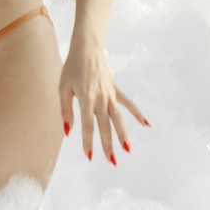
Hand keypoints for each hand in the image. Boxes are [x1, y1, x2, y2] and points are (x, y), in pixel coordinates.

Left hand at [59, 37, 145, 162]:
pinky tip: (146, 125)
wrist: (87, 47)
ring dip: (123, 134)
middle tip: (113, 162)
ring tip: (128, 149)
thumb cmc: (72, 67)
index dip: (88, 142)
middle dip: (108, 144)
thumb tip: (68, 131)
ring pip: (118, 118)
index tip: (89, 156)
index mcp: (85, 98)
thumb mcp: (62, 88)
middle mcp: (100, 98)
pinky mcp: (115, 89)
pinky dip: (137, 113)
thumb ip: (65, 110)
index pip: (87, 125)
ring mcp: (110, 94)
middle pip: (105, 125)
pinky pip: (128, 103)